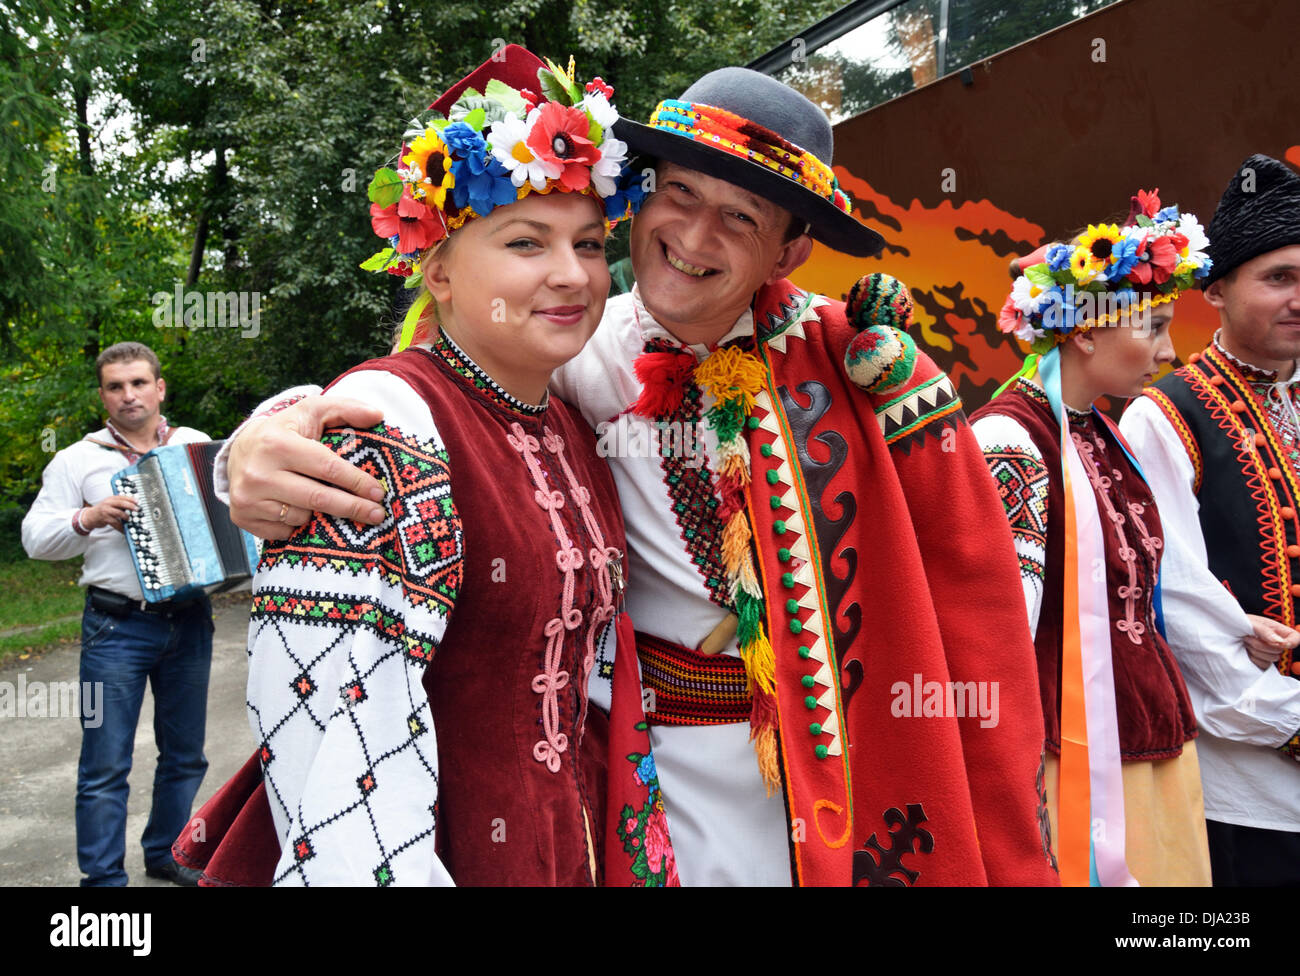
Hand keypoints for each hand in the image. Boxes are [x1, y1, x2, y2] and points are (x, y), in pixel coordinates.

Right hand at [82, 495, 137, 532]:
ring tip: (129, 519)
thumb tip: (133, 505)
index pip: (122, 497)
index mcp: (110, 499)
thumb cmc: (103, 510)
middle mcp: (108, 503)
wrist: (90, 516)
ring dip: (126, 516)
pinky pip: (115, 523)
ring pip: (119, 513)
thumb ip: (119, 503)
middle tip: (137, 509)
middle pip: (121, 503)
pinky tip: (124, 528)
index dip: (131, 499)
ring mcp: (106, 511)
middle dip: (130, 506)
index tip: (138, 501)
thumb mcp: (109, 503)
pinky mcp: (105, 519)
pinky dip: (121, 526)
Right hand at [228, 396, 386, 539]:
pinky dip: (297, 524)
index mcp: (276, 443)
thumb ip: (346, 408)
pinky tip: (297, 509)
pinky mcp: (242, 518)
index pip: (327, 468)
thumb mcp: (311, 411)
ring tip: (321, 499)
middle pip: (318, 498)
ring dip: (319, 513)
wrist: (239, 451)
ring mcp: (247, 498)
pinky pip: (284, 531)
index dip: (356, 482)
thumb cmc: (285, 431)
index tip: (378, 493)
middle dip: (353, 508)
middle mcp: (258, 472)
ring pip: (302, 517)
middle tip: (377, 514)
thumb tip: (377, 415)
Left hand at [1242, 613, 1299, 669]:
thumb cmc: (1239, 623)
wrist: (1225, 633)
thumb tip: (1278, 641)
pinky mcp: (1262, 662)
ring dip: (1255, 651)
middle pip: (1280, 650)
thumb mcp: (1251, 622)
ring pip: (1272, 659)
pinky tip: (1245, 651)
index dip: (1290, 642)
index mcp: (1278, 630)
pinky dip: (1253, 658)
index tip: (1277, 642)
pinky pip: (1263, 665)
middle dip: (1261, 645)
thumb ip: (1265, 631)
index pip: (1296, 639)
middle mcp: (1277, 643)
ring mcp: (1270, 653)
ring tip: (1245, 642)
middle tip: (1247, 637)